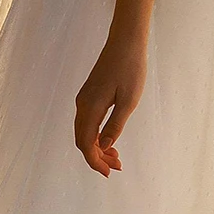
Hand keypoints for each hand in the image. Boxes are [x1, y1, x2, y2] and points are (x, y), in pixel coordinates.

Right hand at [73, 32, 146, 176]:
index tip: (110, 172)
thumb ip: (116, 124)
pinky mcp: (90, 92)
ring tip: (116, 155)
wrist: (126, 40)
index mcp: (90, 107)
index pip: (86, 143)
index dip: (95, 162)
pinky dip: (97, 133)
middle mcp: (83, 104)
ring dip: (97, 146)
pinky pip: (88, 120)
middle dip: (97, 157)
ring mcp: (85, 97)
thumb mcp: (128, 100)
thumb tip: (104, 145)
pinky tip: (110, 137)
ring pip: (84, 131)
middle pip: (82, 140)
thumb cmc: (130, 68)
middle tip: (116, 166)